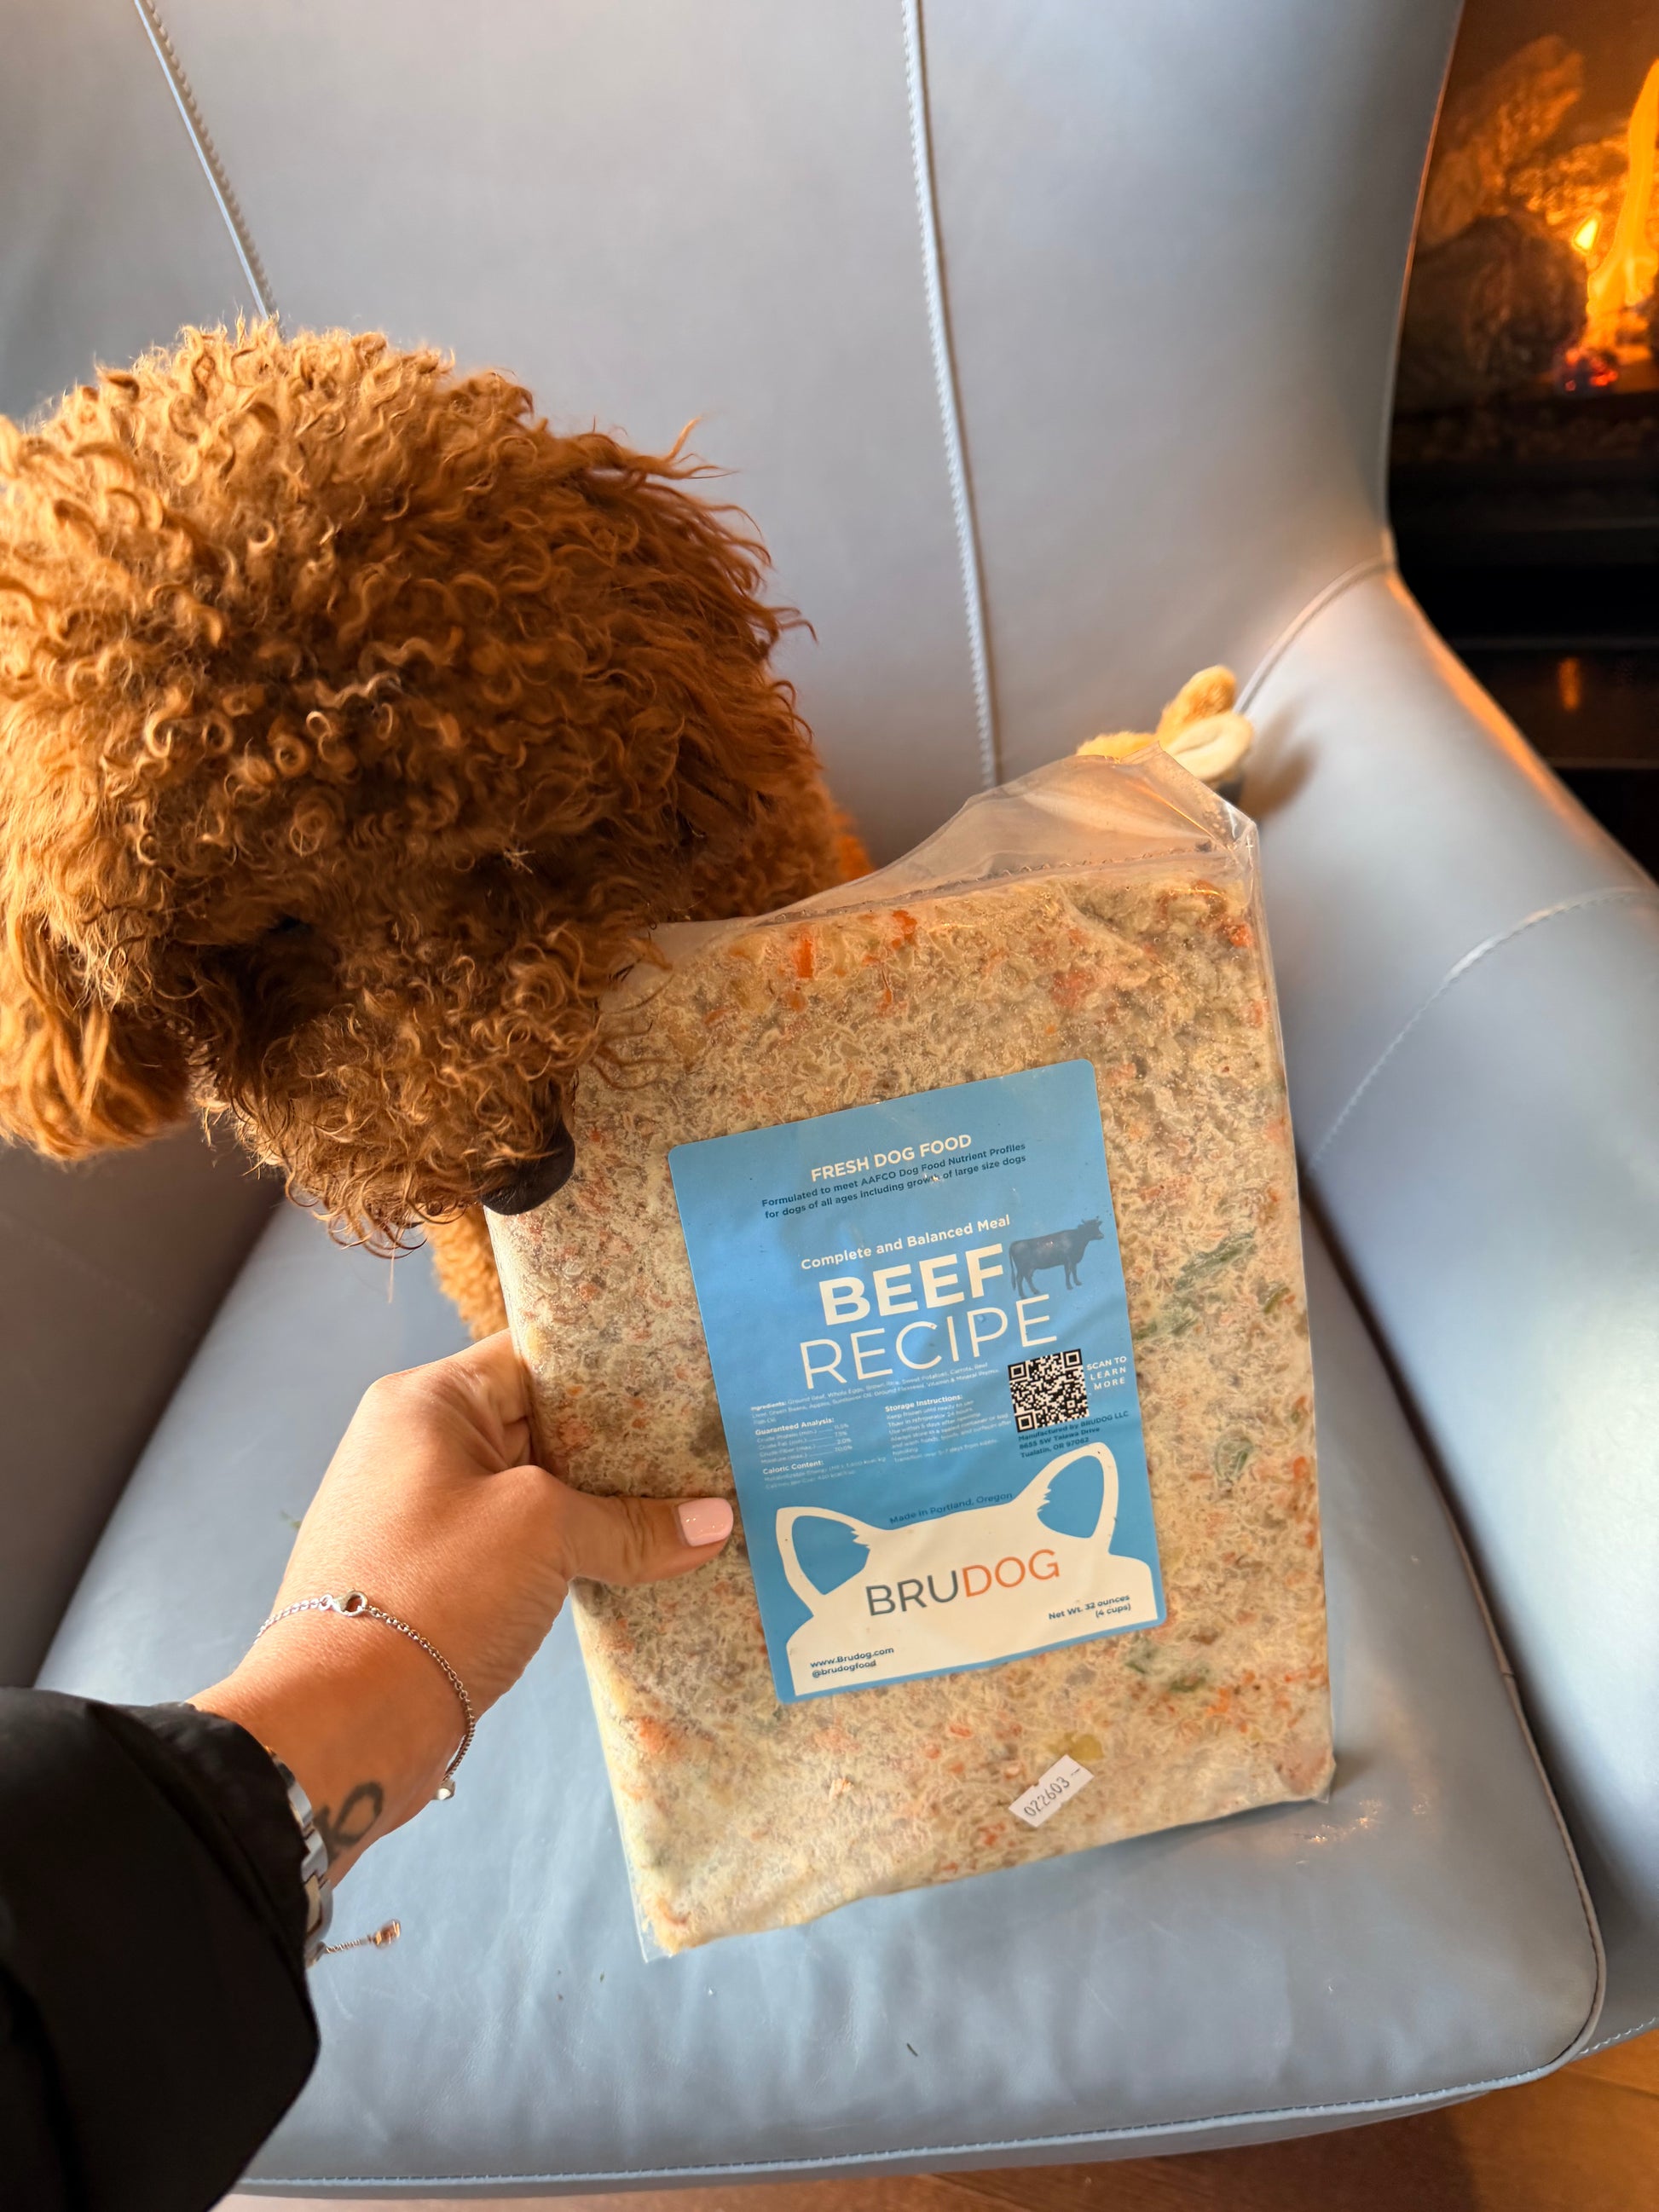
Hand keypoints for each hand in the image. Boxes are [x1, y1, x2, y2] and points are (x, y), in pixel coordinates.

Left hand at [192, 1332, 731, 1878]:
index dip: (617, 1368)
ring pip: (538, 1491)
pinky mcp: (440, 1580)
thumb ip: (631, 1522)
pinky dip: (576, 1552)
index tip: (691, 1378)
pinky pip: (523, 1546)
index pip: (538, 1357)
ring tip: (696, 1506)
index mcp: (428, 1402)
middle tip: (711, 1447)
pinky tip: (645, 1565)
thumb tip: (716, 1522)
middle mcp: (421, 1446)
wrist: (340, 1728)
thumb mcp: (542, 1532)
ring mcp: (428, 1517)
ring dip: (605, 1507)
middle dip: (624, 1445)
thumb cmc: (432, 1593)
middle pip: (544, 1423)